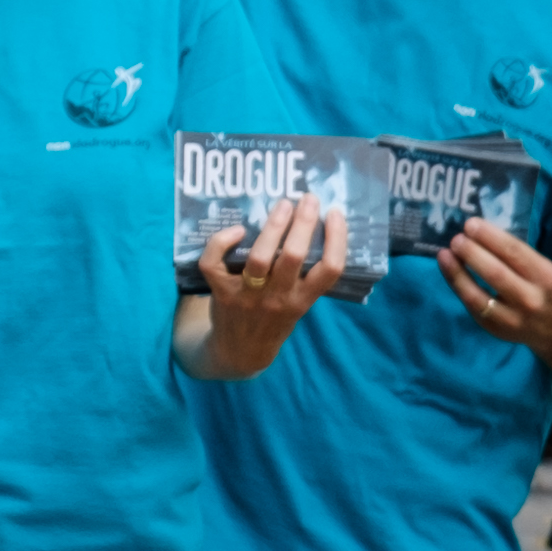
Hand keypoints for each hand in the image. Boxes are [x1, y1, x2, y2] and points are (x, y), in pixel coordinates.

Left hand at [197, 190, 346, 363]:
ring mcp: (248, 296)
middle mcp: (278, 298)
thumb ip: (307, 275)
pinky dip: (221, 242)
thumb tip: (315, 223)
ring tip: (282, 205)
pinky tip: (237, 230)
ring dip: (271, 227)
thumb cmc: (275, 319)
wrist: (240, 352)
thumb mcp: (299, 303)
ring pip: (259, 258)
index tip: (335, 214)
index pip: (330, 271)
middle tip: (308, 198)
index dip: (337, 240)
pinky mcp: (221, 292)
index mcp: (302, 300)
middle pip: (294, 257)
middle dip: (303, 223)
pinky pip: (214, 263)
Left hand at [441, 220, 551, 352]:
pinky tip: (448, 270)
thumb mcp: (539, 268)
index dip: (490, 237)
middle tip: (457, 239)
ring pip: (478, 295)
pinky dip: (457, 286)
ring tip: (445, 254)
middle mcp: (531, 298)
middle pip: (496, 273)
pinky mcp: (495, 328)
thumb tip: (476, 232)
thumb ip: (513, 254)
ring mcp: (512, 318)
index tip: (471, 224)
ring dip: (458, 272)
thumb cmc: (540, 286)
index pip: (515, 252)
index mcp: (545, 276)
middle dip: (472, 253)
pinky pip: (472, 306)